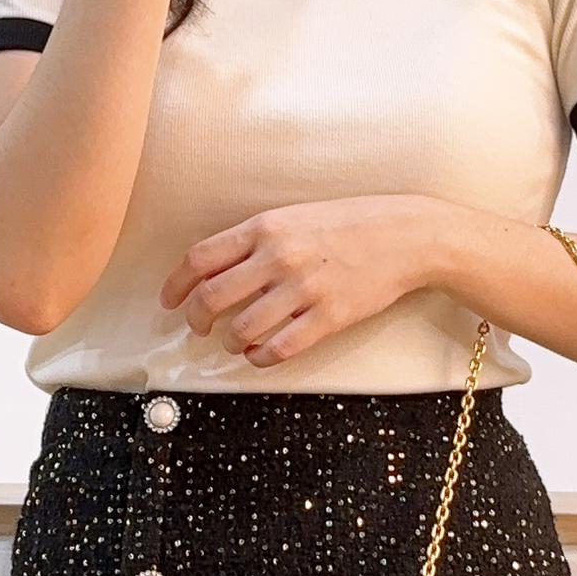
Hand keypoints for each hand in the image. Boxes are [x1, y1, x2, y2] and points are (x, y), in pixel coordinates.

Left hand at [159, 196, 440, 367]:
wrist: (406, 235)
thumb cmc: (350, 223)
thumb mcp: (294, 217)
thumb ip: (255, 240)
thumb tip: (214, 269)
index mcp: (265, 226)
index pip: (200, 258)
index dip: (176, 285)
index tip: (170, 301)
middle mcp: (279, 256)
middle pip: (212, 298)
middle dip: (196, 320)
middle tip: (199, 328)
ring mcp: (304, 288)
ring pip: (242, 329)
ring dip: (229, 342)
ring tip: (235, 342)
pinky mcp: (328, 316)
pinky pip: (278, 349)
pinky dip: (260, 358)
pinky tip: (260, 355)